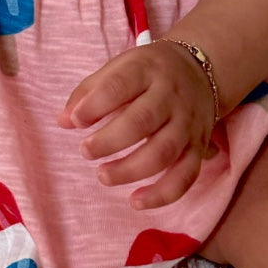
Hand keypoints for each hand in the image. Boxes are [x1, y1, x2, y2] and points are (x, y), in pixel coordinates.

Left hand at [58, 42, 216, 208]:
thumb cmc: (150, 72)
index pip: (119, 86)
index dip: (94, 105)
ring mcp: (187, 124)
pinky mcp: (198, 148)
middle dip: (109, 141)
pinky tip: (136, 202)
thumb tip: (64, 121)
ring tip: (103, 176)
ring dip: (130, 170)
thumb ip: (89, 92)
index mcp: (147, 71)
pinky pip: (185, 177)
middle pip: (143, 121)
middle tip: (85, 151)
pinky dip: (162, 194)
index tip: (75, 121)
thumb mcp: (120, 66)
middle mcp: (171, 97)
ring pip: (164, 152)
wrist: (203, 71)